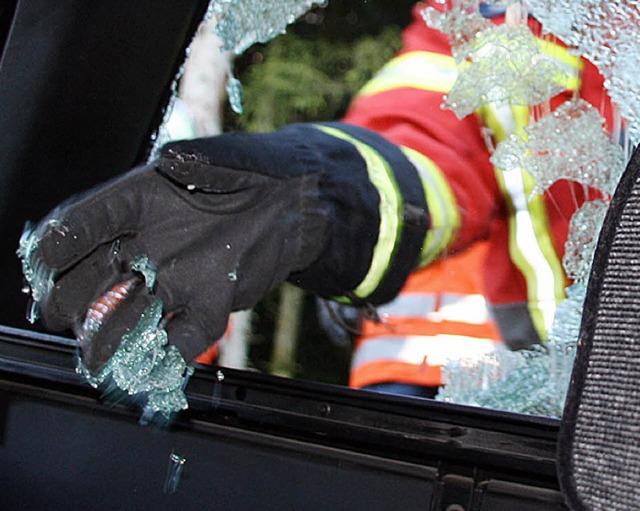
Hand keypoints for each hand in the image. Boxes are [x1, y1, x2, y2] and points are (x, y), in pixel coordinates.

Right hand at [25, 139, 326, 373]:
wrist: (294, 206)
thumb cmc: (259, 172)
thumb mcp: (233, 158)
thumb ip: (202, 161)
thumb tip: (173, 161)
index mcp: (143, 200)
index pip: (91, 217)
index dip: (65, 237)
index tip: (45, 256)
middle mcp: (149, 244)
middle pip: (97, 274)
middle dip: (73, 296)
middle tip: (59, 313)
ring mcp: (175, 277)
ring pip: (130, 313)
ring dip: (109, 337)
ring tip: (94, 359)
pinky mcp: (208, 303)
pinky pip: (180, 336)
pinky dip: (165, 356)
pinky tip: (148, 373)